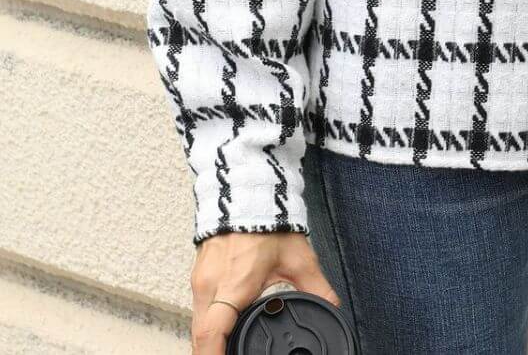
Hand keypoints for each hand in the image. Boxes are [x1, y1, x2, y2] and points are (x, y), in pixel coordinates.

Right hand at [190, 230, 341, 353]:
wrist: (247, 190)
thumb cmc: (269, 221)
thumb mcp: (298, 257)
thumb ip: (316, 287)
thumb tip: (332, 308)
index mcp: (234, 284)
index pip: (211, 333)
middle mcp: (210, 285)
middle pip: (199, 336)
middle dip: (211, 353)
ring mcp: (200, 280)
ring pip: (196, 325)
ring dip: (208, 341)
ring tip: (226, 350)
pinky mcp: (198, 275)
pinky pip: (197, 311)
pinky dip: (207, 325)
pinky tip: (221, 331)